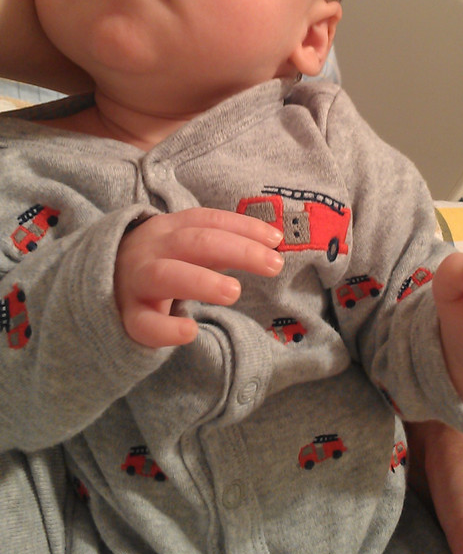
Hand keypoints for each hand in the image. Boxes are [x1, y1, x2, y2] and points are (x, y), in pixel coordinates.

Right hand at [115, 207, 283, 346]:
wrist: (96, 286)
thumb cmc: (155, 264)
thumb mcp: (183, 249)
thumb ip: (220, 246)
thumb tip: (270, 244)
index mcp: (168, 229)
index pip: (208, 221)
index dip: (243, 227)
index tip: (276, 239)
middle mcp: (151, 249)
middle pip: (194, 242)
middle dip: (237, 250)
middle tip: (273, 264)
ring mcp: (135, 281)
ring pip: (166, 275)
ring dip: (202, 281)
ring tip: (234, 292)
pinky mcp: (125, 315)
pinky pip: (142, 323)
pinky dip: (165, 329)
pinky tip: (189, 332)